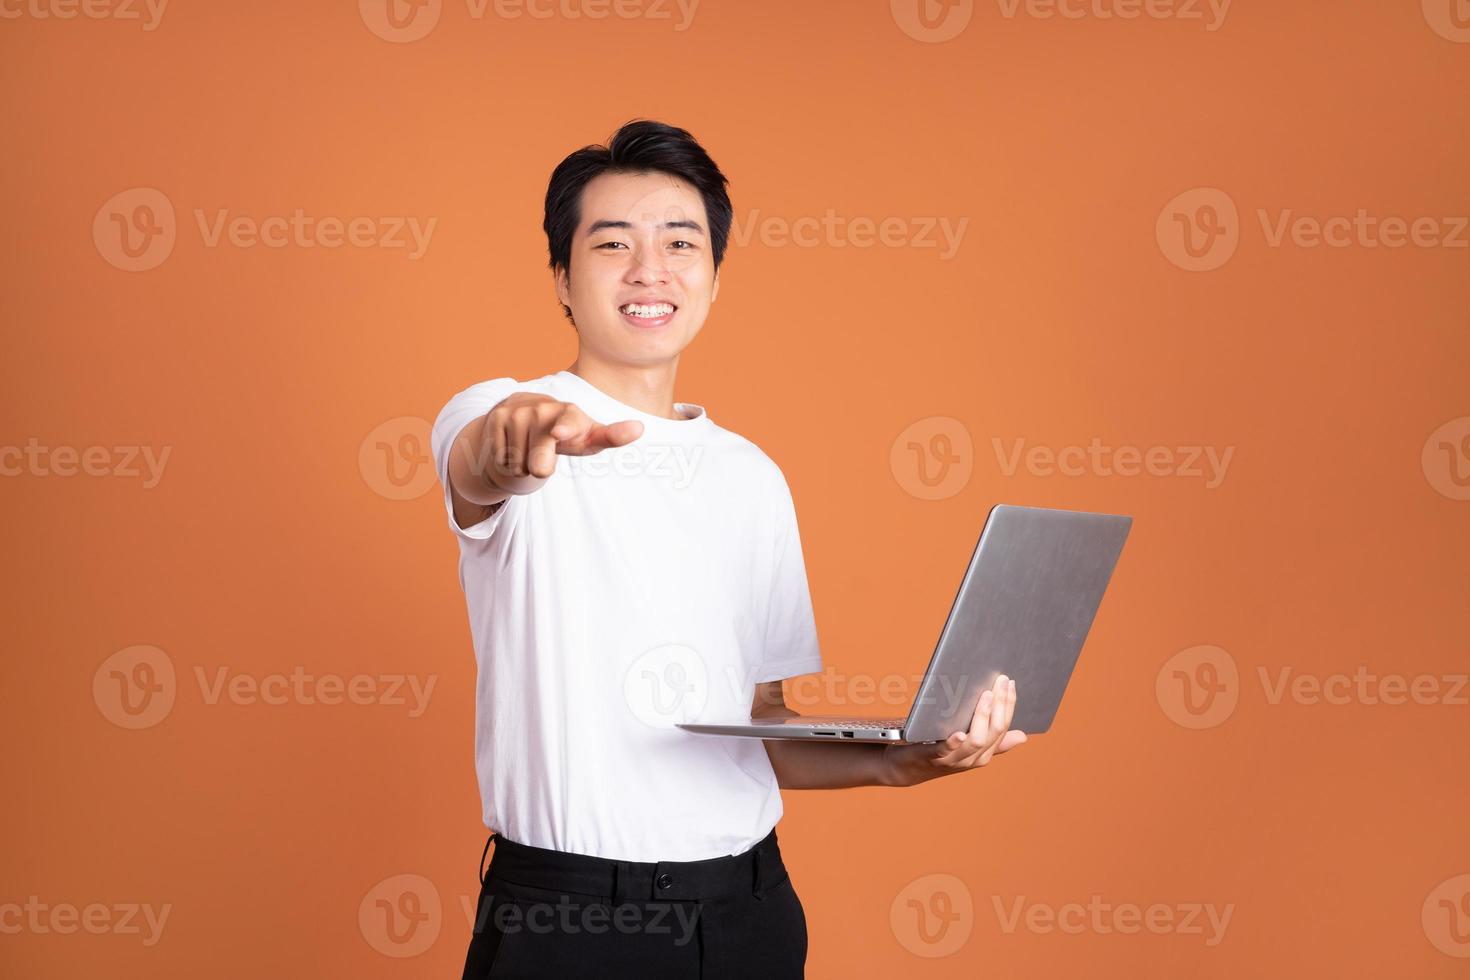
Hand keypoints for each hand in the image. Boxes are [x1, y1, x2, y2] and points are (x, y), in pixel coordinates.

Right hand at [479, 393, 643, 493]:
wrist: (526, 412)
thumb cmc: (566, 431)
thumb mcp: (588, 436)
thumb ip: (613, 435)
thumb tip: (640, 428)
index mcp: (570, 414)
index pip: (568, 423)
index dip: (564, 428)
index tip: (558, 432)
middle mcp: (543, 409)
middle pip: (538, 464)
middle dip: (540, 467)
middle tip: (545, 456)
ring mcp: (517, 412)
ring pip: (518, 465)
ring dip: (524, 463)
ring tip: (531, 446)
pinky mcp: (496, 418)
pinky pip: (500, 459)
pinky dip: (508, 459)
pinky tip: (515, 443)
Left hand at [883, 674, 1027, 786]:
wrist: (906, 767)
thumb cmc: (940, 751)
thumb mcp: (969, 745)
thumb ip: (994, 741)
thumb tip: (1023, 736)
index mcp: (984, 752)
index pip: (1002, 727)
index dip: (1008, 704)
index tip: (1009, 682)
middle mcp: (972, 758)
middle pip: (994, 732)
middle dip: (1000, 705)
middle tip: (1000, 681)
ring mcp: (953, 759)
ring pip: (977, 741)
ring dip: (982, 717)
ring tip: (985, 696)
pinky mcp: (931, 757)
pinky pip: (946, 751)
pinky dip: (954, 742)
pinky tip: (959, 732)